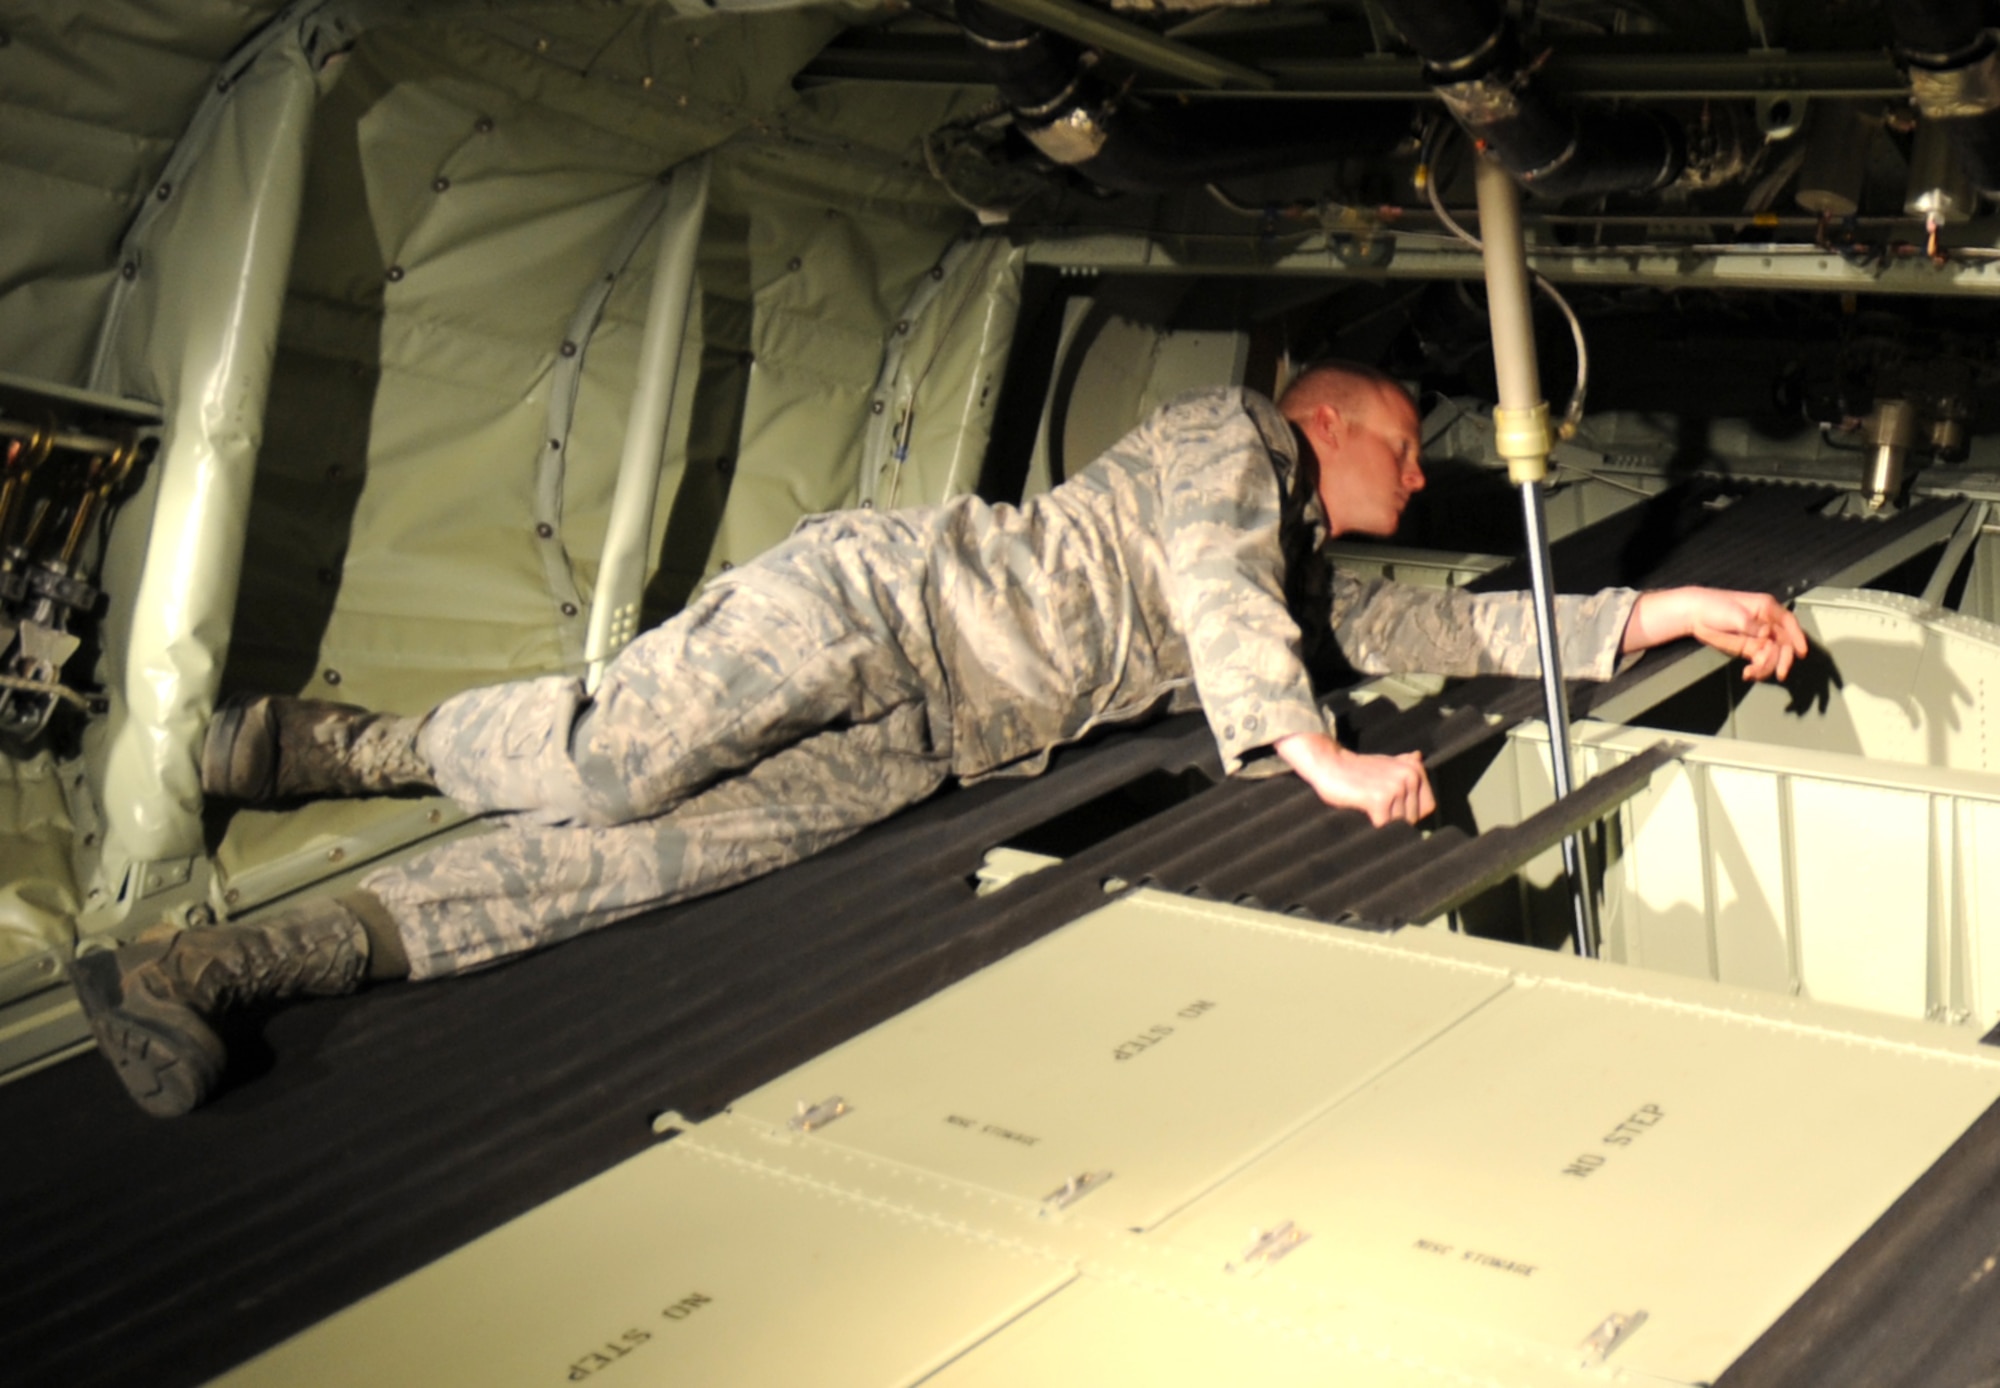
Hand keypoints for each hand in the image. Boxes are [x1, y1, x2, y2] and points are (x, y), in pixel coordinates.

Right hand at [1273, 732, 1435, 826]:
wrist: (1329, 762)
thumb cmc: (1357, 767)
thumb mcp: (1385, 762)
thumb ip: (1404, 763)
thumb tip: (1419, 756)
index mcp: (1415, 769)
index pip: (1428, 807)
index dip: (1411, 812)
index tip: (1392, 808)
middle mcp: (1410, 777)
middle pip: (1413, 818)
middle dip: (1395, 818)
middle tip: (1374, 804)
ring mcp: (1396, 788)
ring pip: (1398, 823)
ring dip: (1382, 821)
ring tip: (1367, 804)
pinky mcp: (1380, 800)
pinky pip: (1384, 826)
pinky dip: (1371, 823)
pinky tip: (1361, 808)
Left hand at [1623, 587, 1807, 681]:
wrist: (1693, 615)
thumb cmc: (1713, 606)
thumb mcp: (1733, 613)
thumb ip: (1751, 625)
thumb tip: (1766, 634)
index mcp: (1766, 609)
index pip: (1788, 623)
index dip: (1797, 637)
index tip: (1801, 652)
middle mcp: (1766, 623)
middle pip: (1784, 643)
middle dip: (1784, 659)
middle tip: (1781, 673)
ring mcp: (1758, 637)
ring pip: (1772, 655)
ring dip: (1767, 667)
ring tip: (1752, 672)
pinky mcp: (1749, 649)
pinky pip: (1760, 661)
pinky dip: (1757, 670)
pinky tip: (1748, 674)